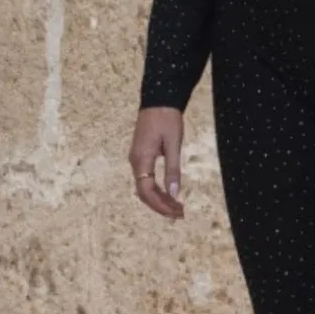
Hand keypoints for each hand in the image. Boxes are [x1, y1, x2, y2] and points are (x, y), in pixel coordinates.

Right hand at [128, 106, 184, 220]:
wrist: (158, 99)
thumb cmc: (167, 119)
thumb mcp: (173, 144)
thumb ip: (173, 169)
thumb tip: (174, 193)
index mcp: (141, 159)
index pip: (147, 191)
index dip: (161, 205)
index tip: (176, 213)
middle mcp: (135, 161)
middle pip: (144, 193)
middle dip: (160, 206)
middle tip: (179, 214)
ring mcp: (136, 158)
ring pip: (144, 187)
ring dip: (159, 199)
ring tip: (176, 207)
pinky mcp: (141, 155)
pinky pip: (145, 178)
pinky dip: (156, 189)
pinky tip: (169, 194)